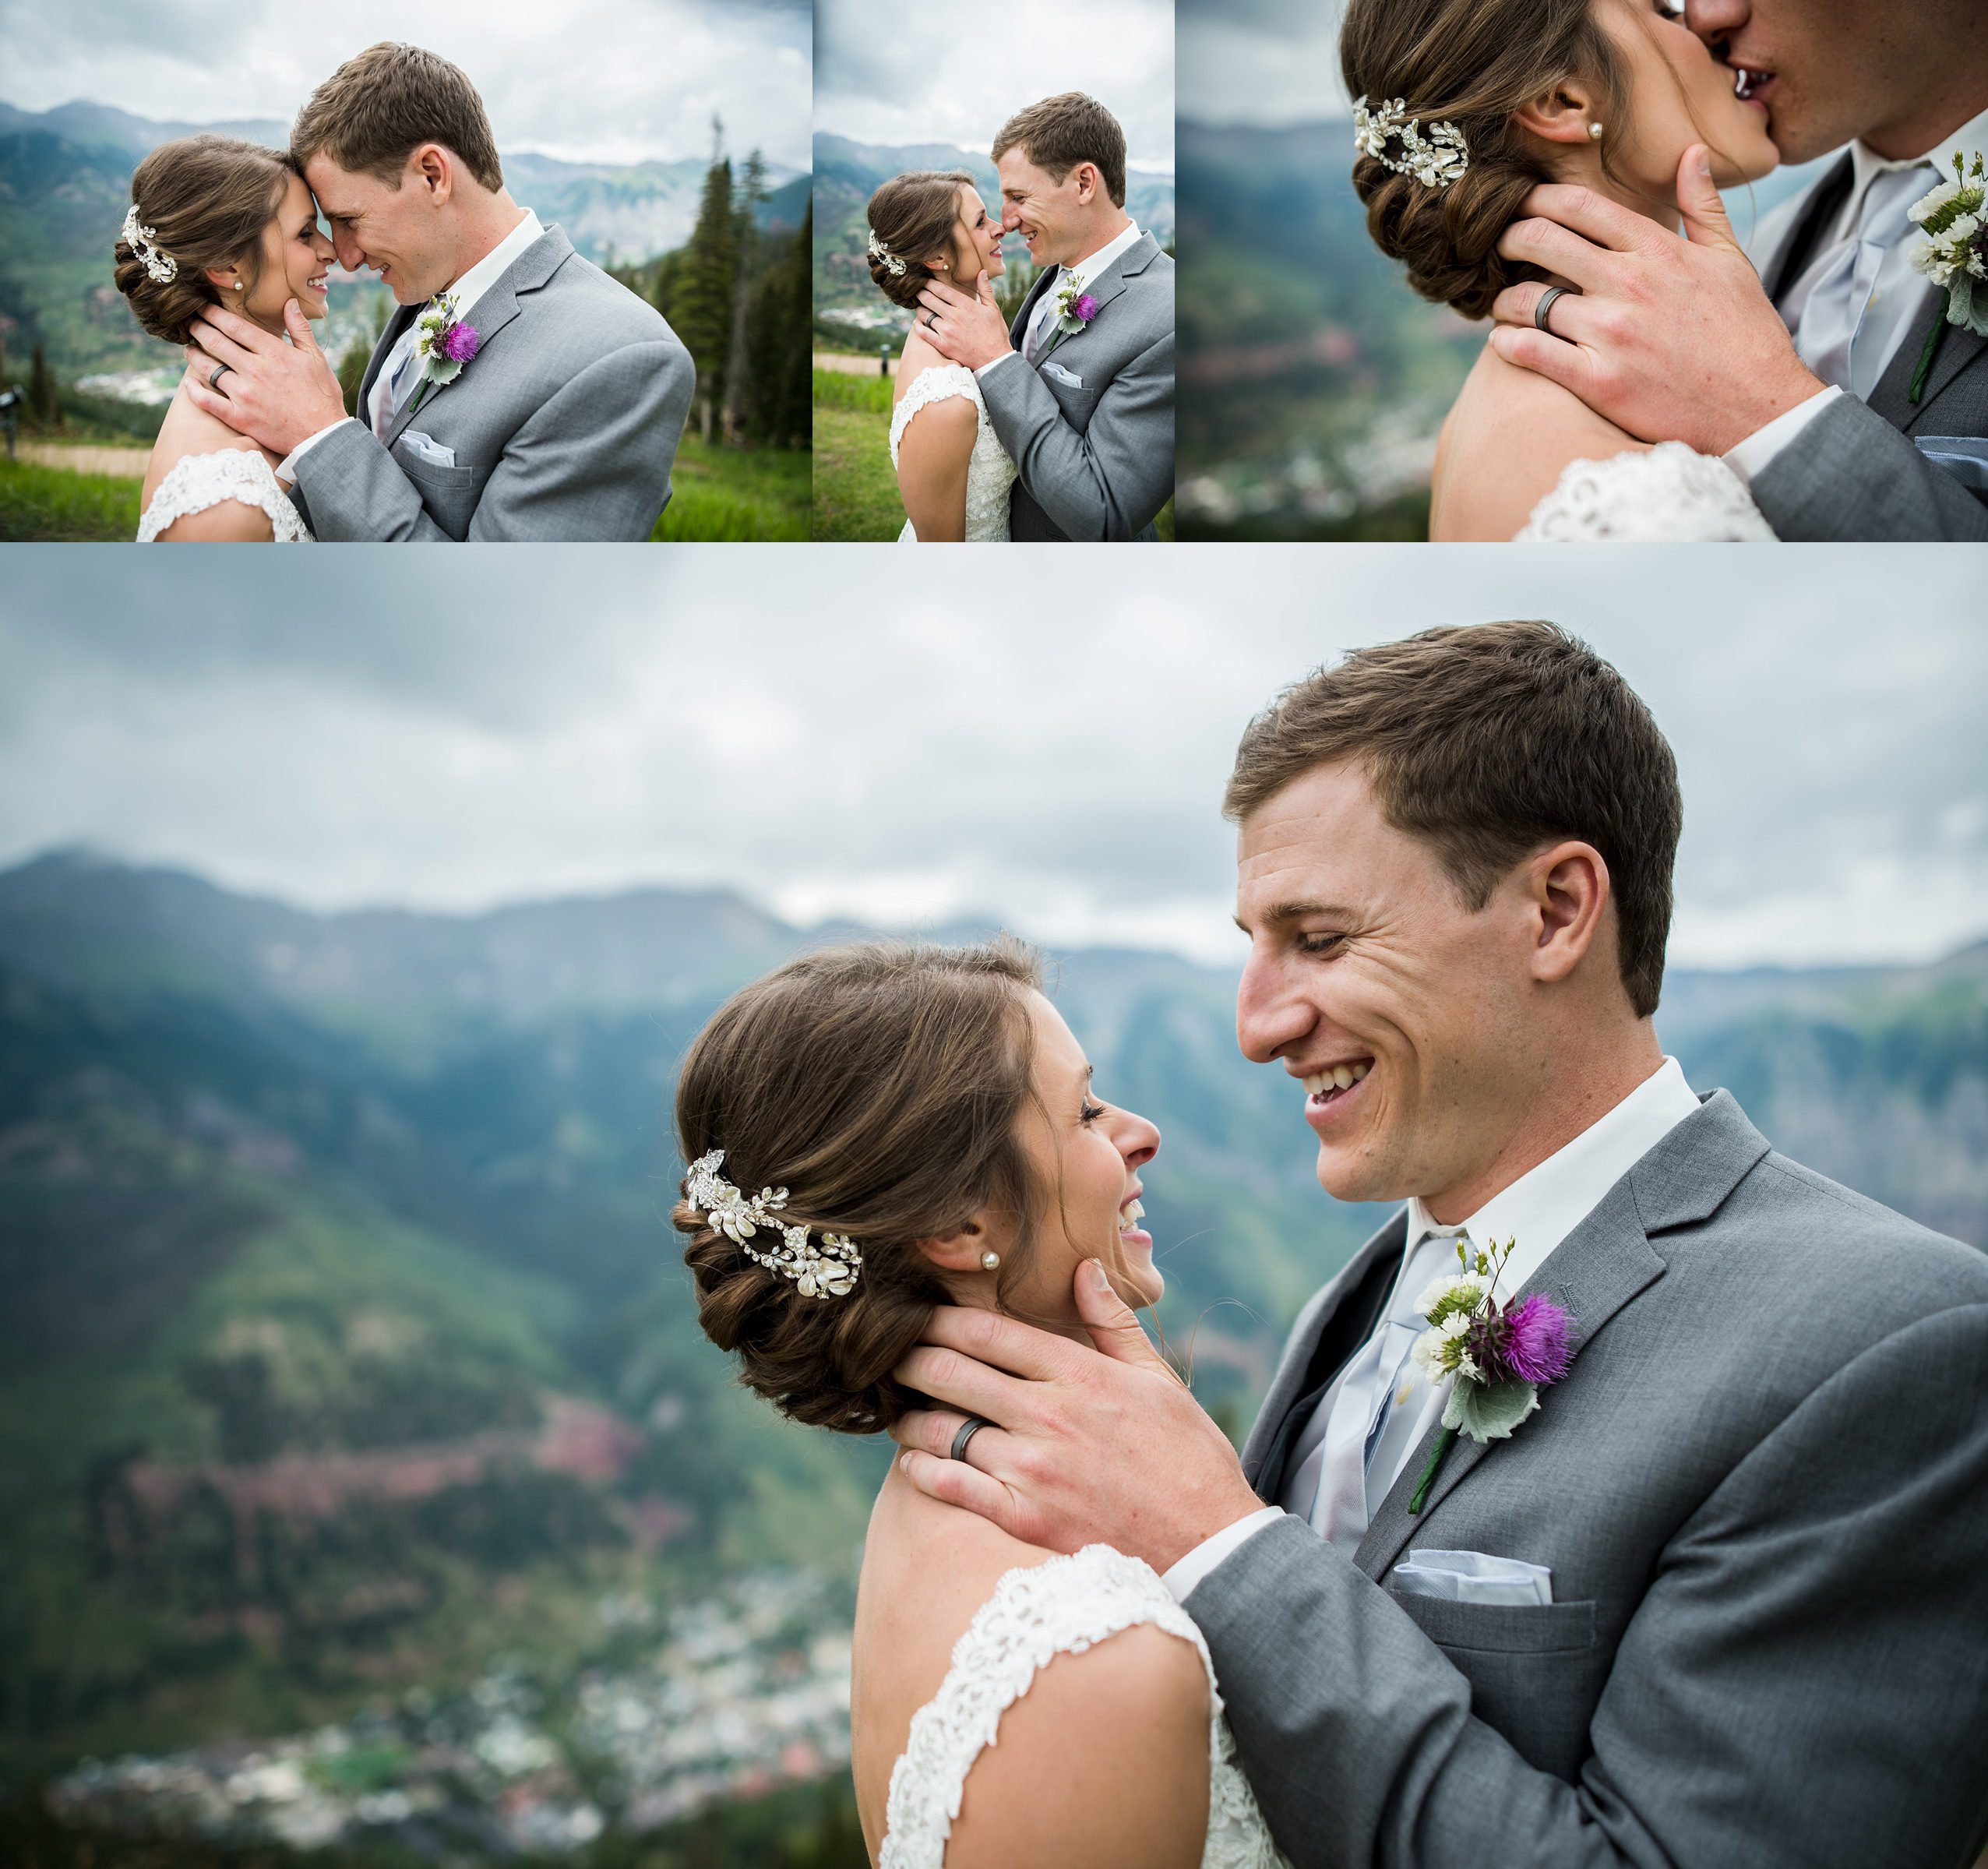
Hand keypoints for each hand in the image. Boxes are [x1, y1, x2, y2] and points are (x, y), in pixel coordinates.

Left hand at [183, 300, 348, 456]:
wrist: (324, 437)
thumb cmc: (322, 397)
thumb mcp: (316, 358)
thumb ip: (300, 328)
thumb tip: (289, 302)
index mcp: (273, 353)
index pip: (234, 326)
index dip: (213, 313)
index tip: (202, 307)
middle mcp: (255, 370)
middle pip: (216, 342)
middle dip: (198, 328)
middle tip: (188, 322)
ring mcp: (244, 395)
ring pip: (207, 368)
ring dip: (193, 355)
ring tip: (188, 349)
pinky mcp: (240, 417)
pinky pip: (207, 401)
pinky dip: (194, 391)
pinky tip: (189, 383)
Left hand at [890, 1259, 1262, 1573]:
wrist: (1209, 1546)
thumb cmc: (1187, 1457)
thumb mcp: (1158, 1379)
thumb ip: (1111, 1323)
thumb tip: (1083, 1269)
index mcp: (1078, 1374)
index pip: (988, 1333)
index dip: (941, 1319)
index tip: (916, 1313)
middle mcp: (1048, 1415)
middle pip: (953, 1373)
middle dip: (911, 1359)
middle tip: (888, 1354)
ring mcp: (1033, 1470)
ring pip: (944, 1430)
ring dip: (909, 1416)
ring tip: (895, 1409)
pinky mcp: (1025, 1519)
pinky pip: (953, 1487)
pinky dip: (923, 1470)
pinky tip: (912, 1461)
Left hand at [914, 273, 1013, 372]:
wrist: (995, 360)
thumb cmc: (995, 334)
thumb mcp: (993, 309)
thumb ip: (985, 289)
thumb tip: (982, 271)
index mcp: (966, 305)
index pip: (942, 289)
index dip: (930, 283)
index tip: (924, 280)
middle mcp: (954, 317)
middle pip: (930, 300)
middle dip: (921, 293)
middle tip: (916, 290)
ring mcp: (947, 332)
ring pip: (925, 315)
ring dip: (919, 308)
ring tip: (918, 305)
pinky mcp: (943, 345)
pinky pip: (924, 333)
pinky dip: (918, 327)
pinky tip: (917, 323)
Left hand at [1486, 146, 1823, 454]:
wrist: (1756, 405)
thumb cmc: (1743, 332)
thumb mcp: (1730, 259)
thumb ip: (1702, 206)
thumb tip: (1691, 154)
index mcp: (1656, 249)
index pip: (1579, 207)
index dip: (1538, 200)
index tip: (1521, 205)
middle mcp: (1628, 283)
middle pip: (1542, 242)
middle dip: (1509, 240)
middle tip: (1498, 250)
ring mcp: (1610, 333)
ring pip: (1527, 299)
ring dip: (1504, 299)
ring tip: (1502, 304)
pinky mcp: (1598, 380)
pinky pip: (1531, 351)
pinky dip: (1507, 342)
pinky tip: (1503, 341)